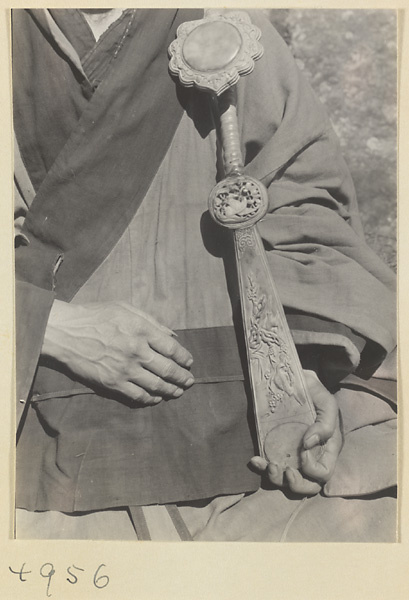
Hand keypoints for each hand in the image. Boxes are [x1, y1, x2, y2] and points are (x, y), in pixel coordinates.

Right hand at [42, 300, 193, 405]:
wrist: (65, 333)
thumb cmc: (95, 316)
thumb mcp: (125, 308)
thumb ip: (151, 321)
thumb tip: (173, 336)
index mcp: (141, 330)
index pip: (172, 348)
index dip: (184, 358)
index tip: (189, 362)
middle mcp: (137, 351)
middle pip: (168, 369)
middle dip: (182, 377)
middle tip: (189, 381)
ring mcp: (125, 369)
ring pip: (156, 385)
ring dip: (171, 390)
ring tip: (178, 392)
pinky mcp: (113, 383)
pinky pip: (138, 396)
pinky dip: (150, 399)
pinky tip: (156, 398)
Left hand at [250, 370, 342, 494]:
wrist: (293, 379)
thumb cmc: (314, 392)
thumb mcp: (326, 403)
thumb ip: (325, 423)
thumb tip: (308, 444)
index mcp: (326, 449)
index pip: (324, 473)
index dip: (314, 471)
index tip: (303, 452)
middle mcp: (309, 456)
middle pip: (307, 485)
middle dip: (296, 484)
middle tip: (286, 472)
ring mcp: (290, 454)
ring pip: (285, 480)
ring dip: (277, 479)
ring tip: (270, 466)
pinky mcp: (274, 448)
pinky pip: (267, 465)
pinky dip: (260, 467)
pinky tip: (255, 460)